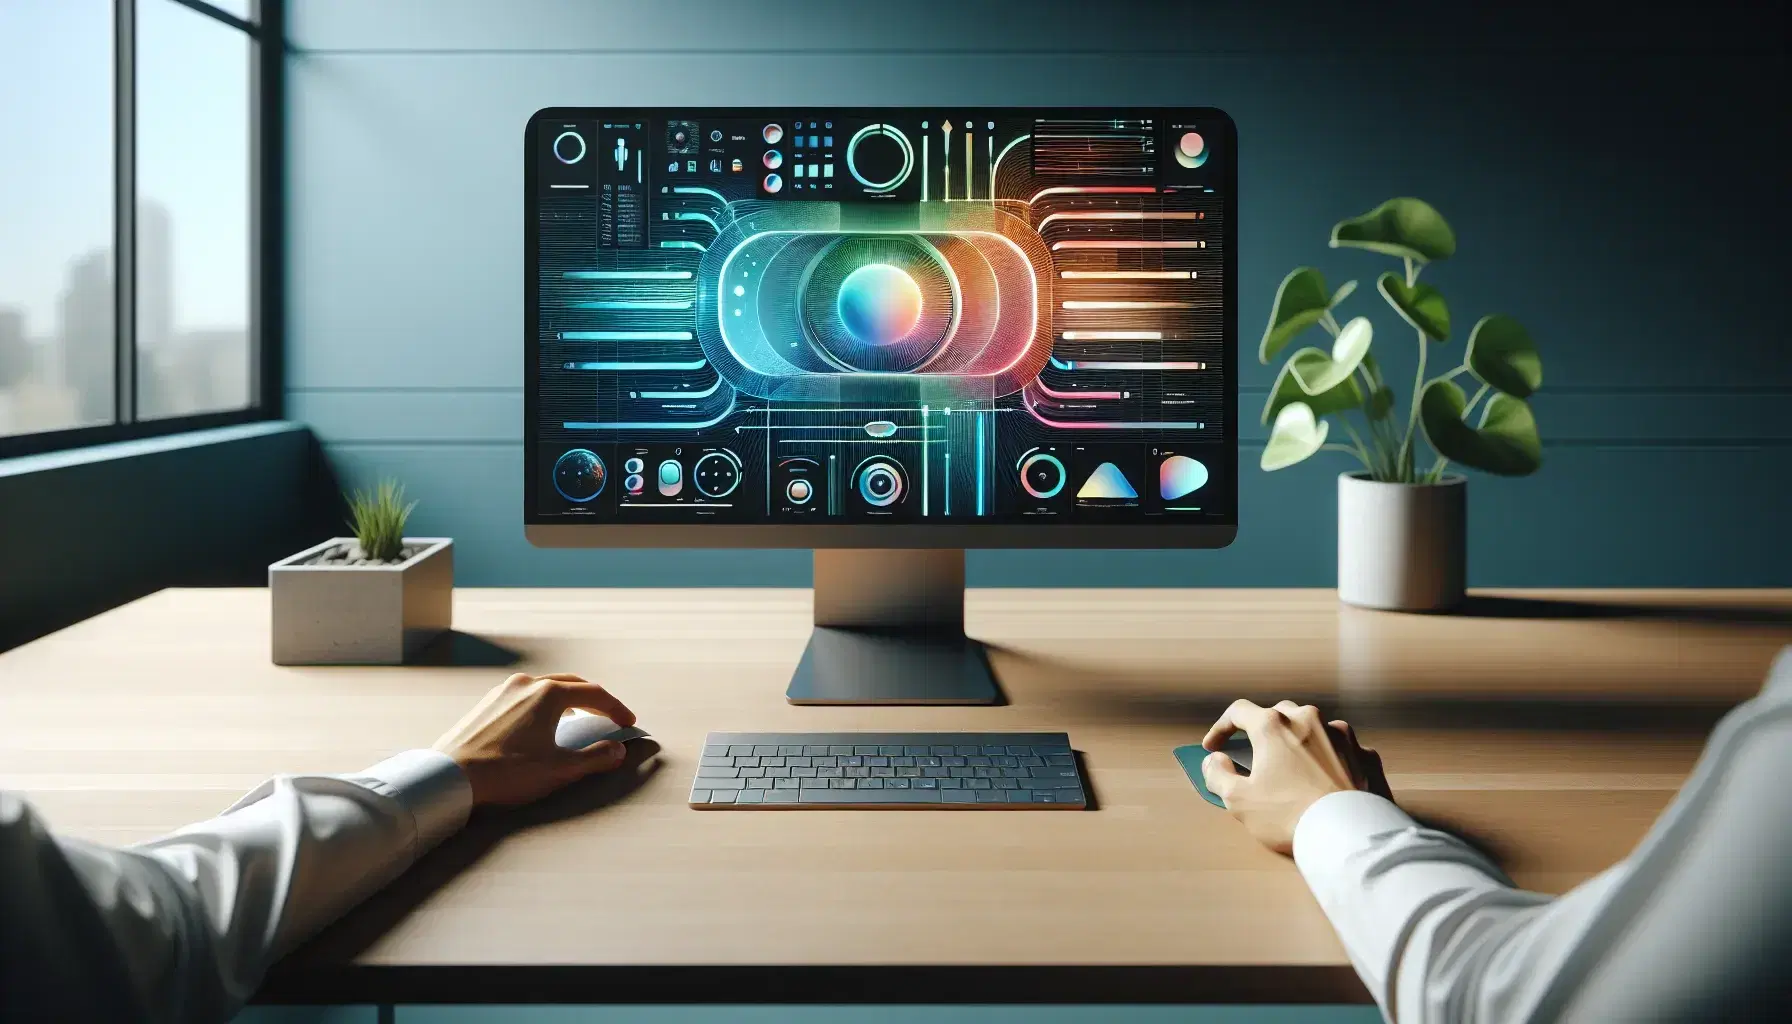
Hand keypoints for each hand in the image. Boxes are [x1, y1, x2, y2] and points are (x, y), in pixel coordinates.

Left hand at [433, 672, 637, 806]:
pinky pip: (524, 695)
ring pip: (546, 687)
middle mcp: (527, 683)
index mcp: (548, 694)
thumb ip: (595, 757)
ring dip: (567, 699)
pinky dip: (543, 704)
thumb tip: (617, 750)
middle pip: (571, 683)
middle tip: (608, 715)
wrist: (449, 775)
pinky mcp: (486, 703)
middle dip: (594, 698)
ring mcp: (503, 691)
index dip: (616, 709)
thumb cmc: (504, 772)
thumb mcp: (558, 769)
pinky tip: (541, 724)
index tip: (628, 722)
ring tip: (577, 718)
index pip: (594, 694)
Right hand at [1200, 699, 1391, 854]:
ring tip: (1292, 768)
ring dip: (1298, 741)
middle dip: (1262, 730)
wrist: (1350, 836)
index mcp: (1274, 726)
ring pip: (1313, 728)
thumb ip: (1218, 775)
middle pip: (1278, 714)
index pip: (1238, 712)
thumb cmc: (1291, 816)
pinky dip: (1329, 758)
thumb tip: (1215, 761)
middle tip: (1253, 754)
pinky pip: (1340, 749)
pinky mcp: (1365, 755)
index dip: (1221, 728)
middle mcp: (1309, 720)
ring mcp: (1341, 735)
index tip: (1214, 747)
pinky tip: (1324, 780)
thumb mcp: (1239, 801)